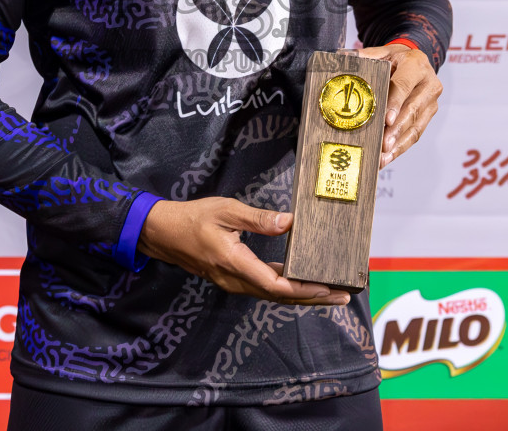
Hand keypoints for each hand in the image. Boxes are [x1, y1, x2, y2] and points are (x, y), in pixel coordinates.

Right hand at [137, 197, 350, 305]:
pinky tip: (303, 285)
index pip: (275, 284)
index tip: (327, 287)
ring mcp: (234, 283)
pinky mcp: (234, 279)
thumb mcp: (225, 210)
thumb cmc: (193, 219)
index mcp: (234, 263)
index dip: (303, 289)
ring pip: (274, 296)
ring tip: (331, 293)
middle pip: (280, 296)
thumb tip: (289, 222)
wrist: (164, 233)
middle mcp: (235, 280)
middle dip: (313, 298)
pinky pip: (265, 289)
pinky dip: (288, 289)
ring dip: (303, 296)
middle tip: (343, 295)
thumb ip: (258, 218)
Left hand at [358, 43, 442, 168]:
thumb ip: (366, 58)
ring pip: (416, 126)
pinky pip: (417, 133)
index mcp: (416, 65)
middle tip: (383, 144)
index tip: (386, 120)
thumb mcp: (383, 53)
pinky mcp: (429, 114)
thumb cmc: (396, 59)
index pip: (404, 86)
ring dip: (399, 143)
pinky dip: (402, 146)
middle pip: (412, 109)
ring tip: (384, 156)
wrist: (416, 61)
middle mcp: (428, 83)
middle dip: (397, 130)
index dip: (396, 103)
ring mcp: (431, 101)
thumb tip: (343, 60)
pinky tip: (389, 156)